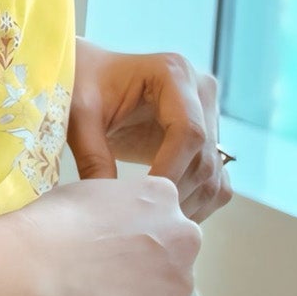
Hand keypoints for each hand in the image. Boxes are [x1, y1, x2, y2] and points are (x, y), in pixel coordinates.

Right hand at [15, 174, 203, 295]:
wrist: (30, 271)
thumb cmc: (43, 231)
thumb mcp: (84, 198)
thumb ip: (112, 216)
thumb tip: (105, 236)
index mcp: (162, 198)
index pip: (166, 233)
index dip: (137, 260)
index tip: (102, 274)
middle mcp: (183, 235)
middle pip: (176, 273)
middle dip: (142, 295)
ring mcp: (182, 283)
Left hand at [67, 39, 232, 222]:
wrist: (91, 78)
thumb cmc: (82, 85)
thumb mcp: (80, 115)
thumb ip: (92, 156)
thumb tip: (108, 208)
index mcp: (173, 72)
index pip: (188, 130)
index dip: (169, 170)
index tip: (141, 200)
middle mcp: (201, 90)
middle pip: (204, 156)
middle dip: (175, 193)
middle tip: (141, 220)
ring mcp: (210, 116)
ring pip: (214, 174)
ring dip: (187, 205)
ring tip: (150, 223)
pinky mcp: (208, 140)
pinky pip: (216, 181)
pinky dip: (195, 204)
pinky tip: (164, 216)